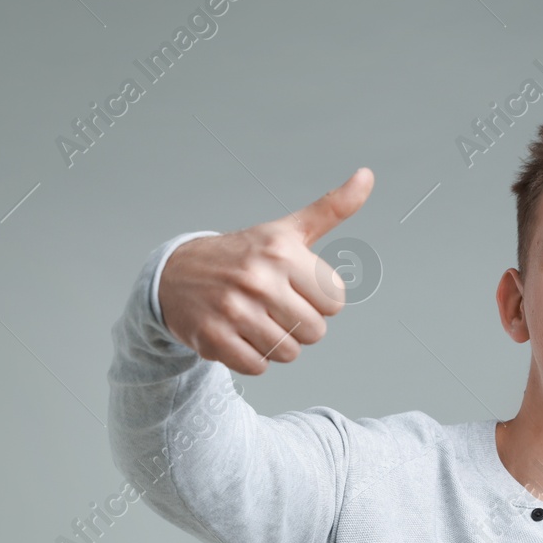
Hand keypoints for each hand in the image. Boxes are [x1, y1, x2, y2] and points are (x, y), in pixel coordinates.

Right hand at [159, 167, 373, 373]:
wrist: (176, 274)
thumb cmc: (243, 255)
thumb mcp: (286, 231)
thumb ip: (331, 208)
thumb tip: (367, 176)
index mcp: (281, 252)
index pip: (335, 301)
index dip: (318, 299)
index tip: (295, 287)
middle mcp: (257, 278)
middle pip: (315, 331)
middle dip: (299, 325)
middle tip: (274, 306)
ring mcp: (233, 309)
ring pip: (289, 353)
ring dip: (276, 344)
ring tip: (255, 320)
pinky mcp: (213, 338)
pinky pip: (258, 366)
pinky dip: (252, 357)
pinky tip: (238, 334)